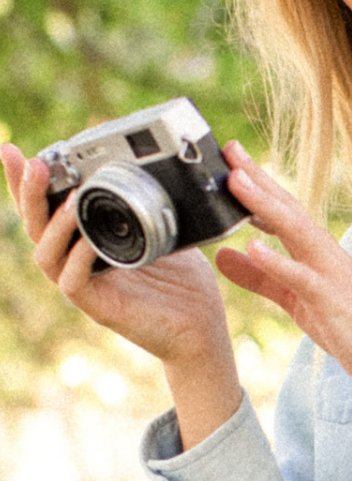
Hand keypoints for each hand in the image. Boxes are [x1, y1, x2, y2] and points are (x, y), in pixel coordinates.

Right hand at [1, 143, 241, 446]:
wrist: (203, 329)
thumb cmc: (184, 284)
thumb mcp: (168, 231)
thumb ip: (152, 205)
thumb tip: (150, 166)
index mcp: (87, 243)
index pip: (46, 210)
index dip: (25, 184)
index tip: (12, 151)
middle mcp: (78, 264)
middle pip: (35, 227)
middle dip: (28, 193)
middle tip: (33, 163)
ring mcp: (87, 287)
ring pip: (46, 255)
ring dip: (55, 223)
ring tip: (72, 197)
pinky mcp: (100, 309)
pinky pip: (73, 283)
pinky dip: (78, 259)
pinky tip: (88, 240)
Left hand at [215, 143, 351, 413]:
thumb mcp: (296, 302)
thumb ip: (261, 278)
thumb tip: (224, 256)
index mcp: (316, 254)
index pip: (283, 211)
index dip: (256, 184)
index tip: (229, 157)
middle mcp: (325, 255)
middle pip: (288, 209)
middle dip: (258, 179)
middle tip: (228, 149)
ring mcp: (330, 274)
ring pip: (295, 231)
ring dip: (265, 204)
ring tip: (236, 181)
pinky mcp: (331, 300)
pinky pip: (301, 277)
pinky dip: (277, 260)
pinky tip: (252, 246)